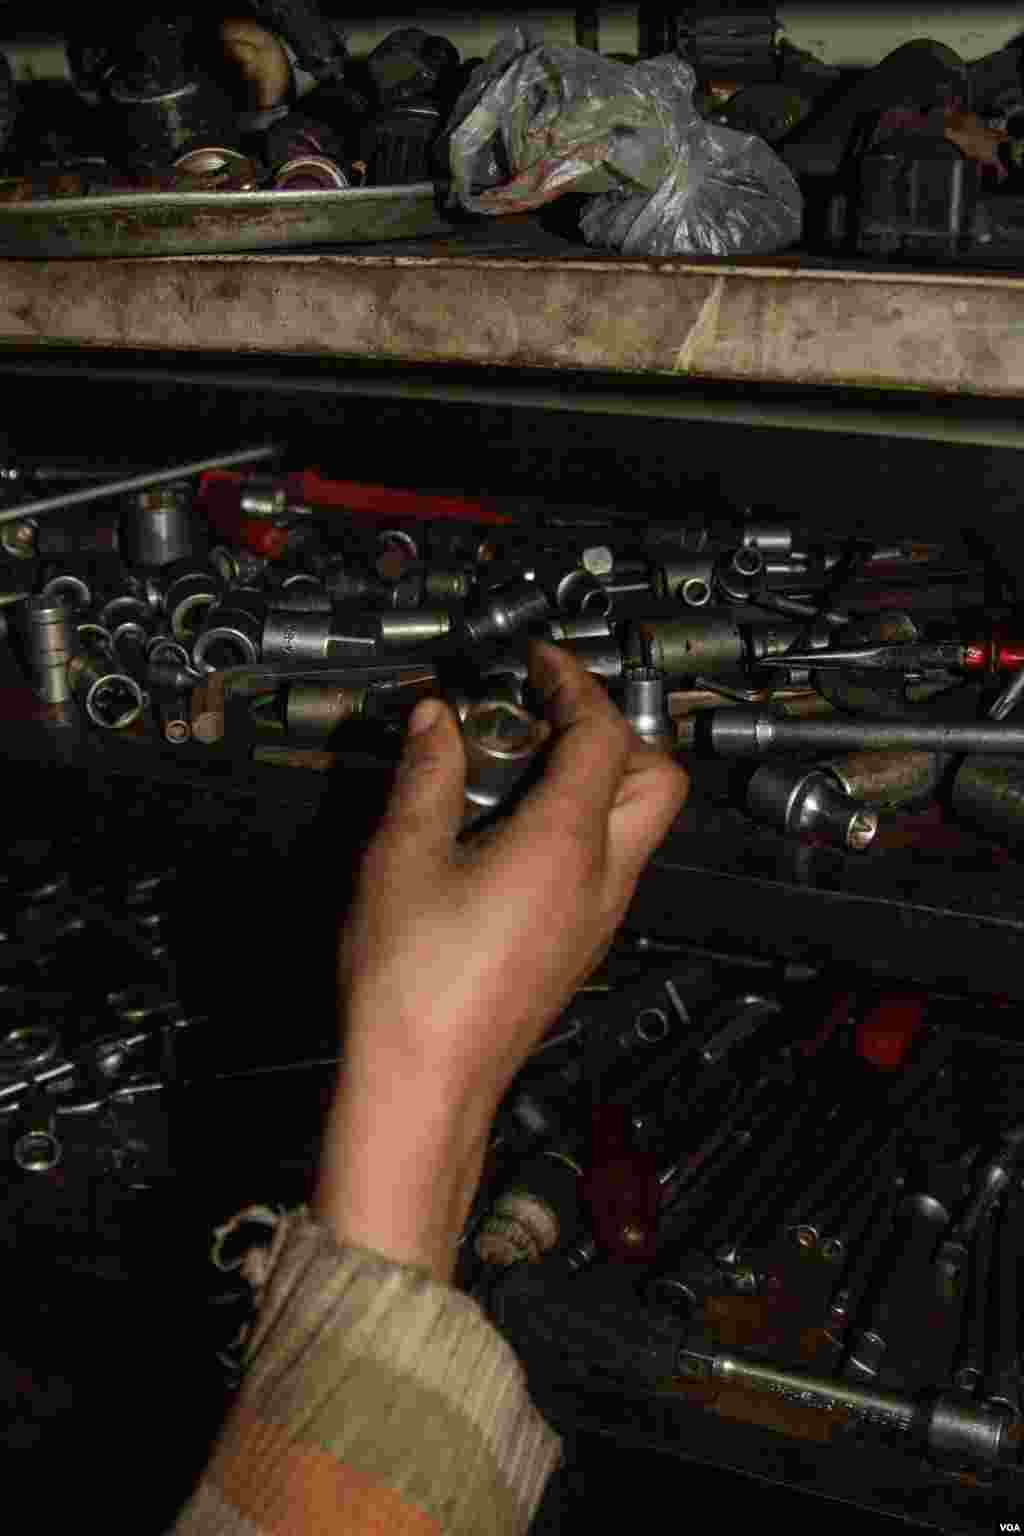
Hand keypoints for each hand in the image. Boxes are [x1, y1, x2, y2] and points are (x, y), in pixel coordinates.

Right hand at [316, 642, 687, 1277]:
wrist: (423, 1086)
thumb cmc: (412, 987)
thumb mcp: (401, 857)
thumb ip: (426, 774)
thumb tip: (437, 721)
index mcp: (564, 846)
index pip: (603, 735)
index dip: (574, 683)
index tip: (540, 665)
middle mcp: (600, 881)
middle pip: (656, 779)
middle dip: (614, 731)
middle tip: (548, 716)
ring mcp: (596, 919)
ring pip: (637, 825)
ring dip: (598, 780)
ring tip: (519, 770)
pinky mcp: (578, 946)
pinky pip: (607, 865)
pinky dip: (580, 827)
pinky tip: (509, 832)